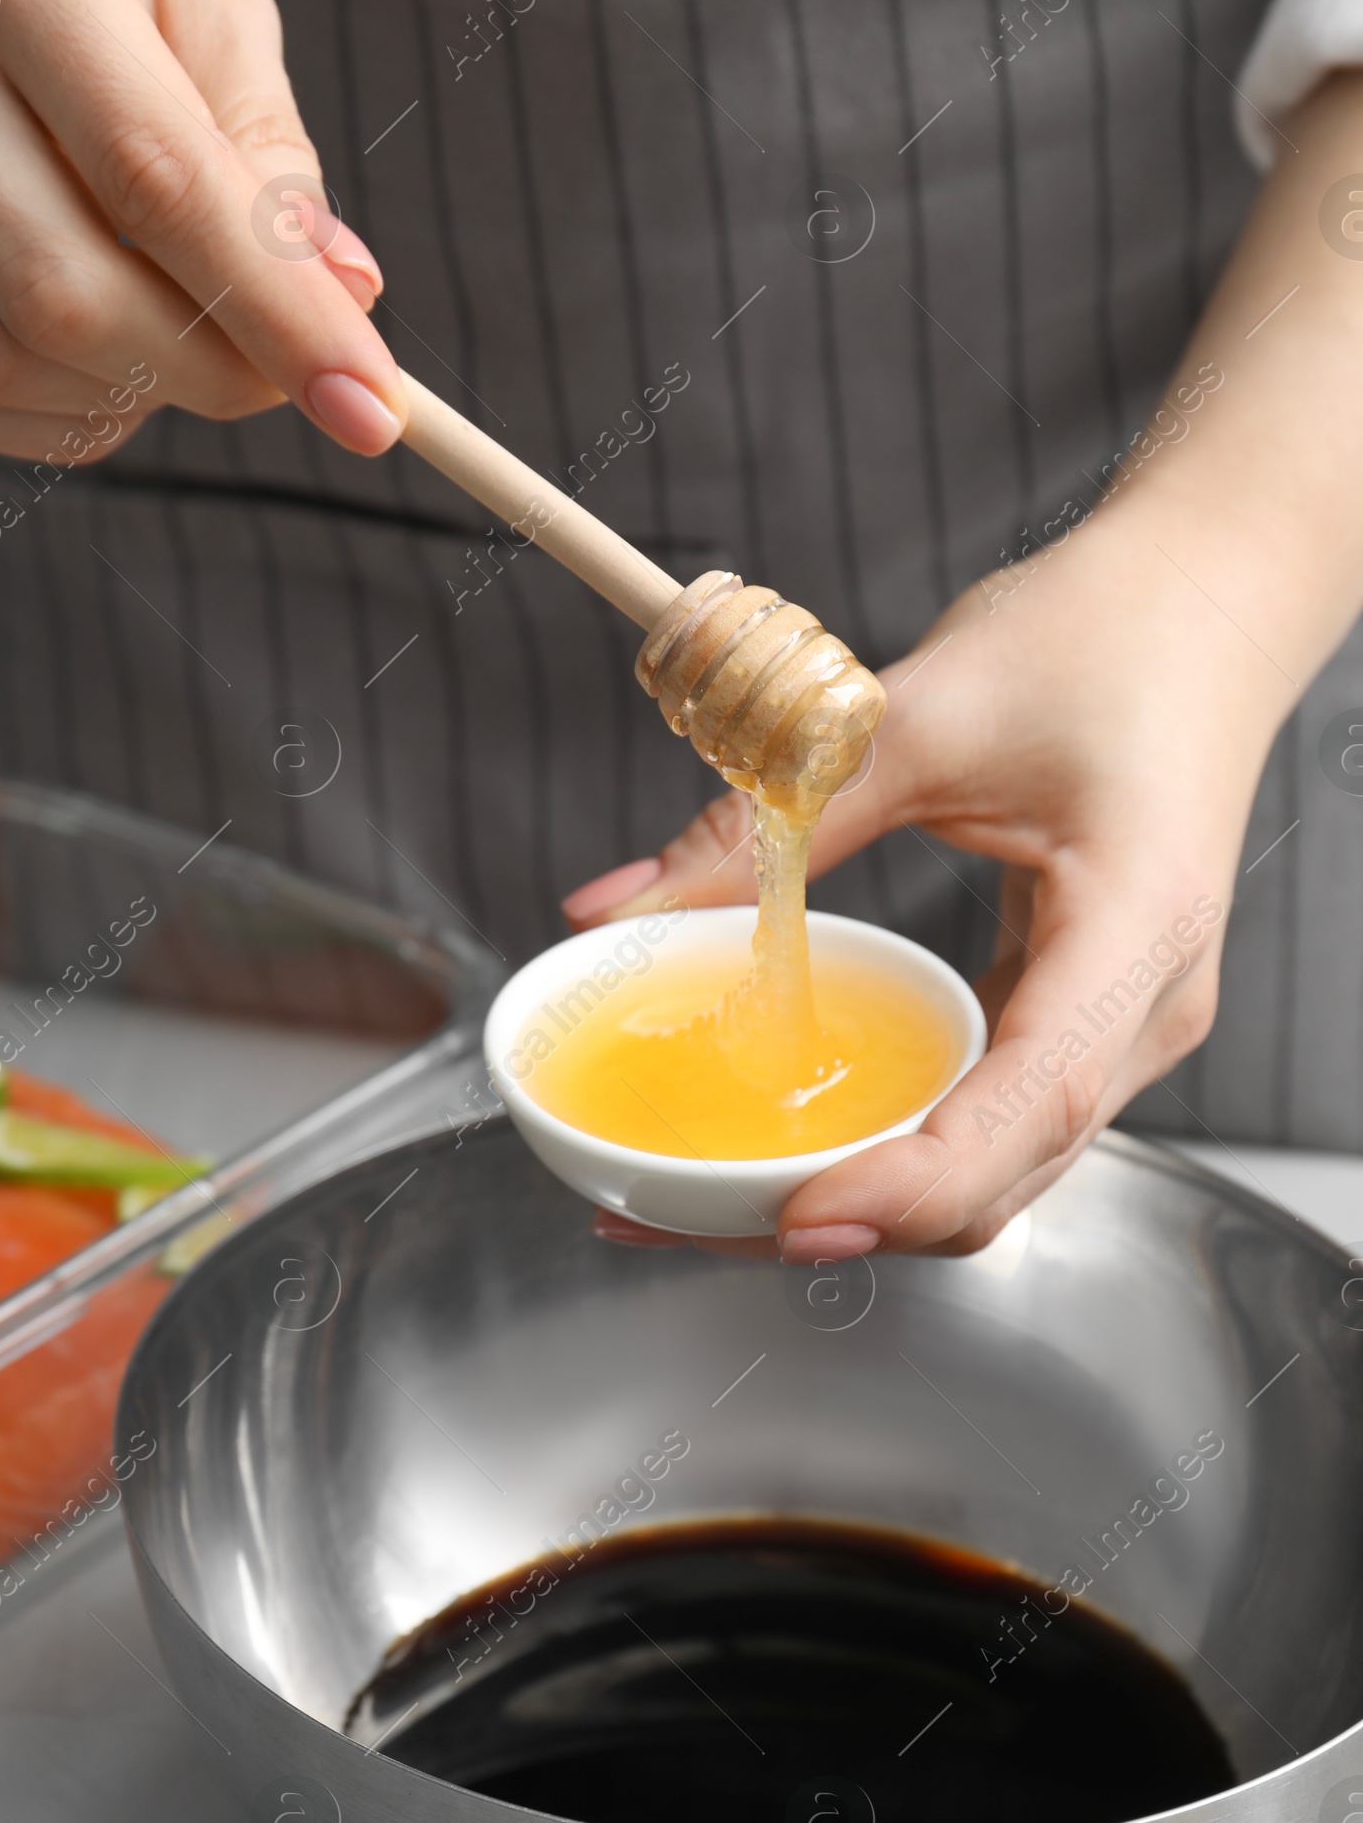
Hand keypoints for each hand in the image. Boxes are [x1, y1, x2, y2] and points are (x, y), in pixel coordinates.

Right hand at [0, 0, 400, 461]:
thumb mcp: (220, 0)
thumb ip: (275, 159)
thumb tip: (342, 301)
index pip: (159, 182)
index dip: (275, 316)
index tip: (367, 404)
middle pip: (62, 297)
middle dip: (207, 374)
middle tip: (285, 374)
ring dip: (132, 398)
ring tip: (194, 345)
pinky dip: (59, 413)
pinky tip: (116, 364)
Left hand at [565, 65, 1362, 1259]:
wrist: (1204, 604)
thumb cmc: (1104, 637)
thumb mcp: (917, 716)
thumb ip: (769, 821)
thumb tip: (617, 909)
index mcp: (1134, 928)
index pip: (1032, 1104)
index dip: (911, 1185)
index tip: (796, 1218)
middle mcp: (1146, 1008)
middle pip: (1004, 1173)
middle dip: (855, 1219)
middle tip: (689, 1218)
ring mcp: (1124, 1025)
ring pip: (997, 1169)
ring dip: (866, 1201)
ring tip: (715, 1201)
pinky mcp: (1085, 1017)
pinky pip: (992, 1118)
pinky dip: (894, 1149)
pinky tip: (798, 1141)